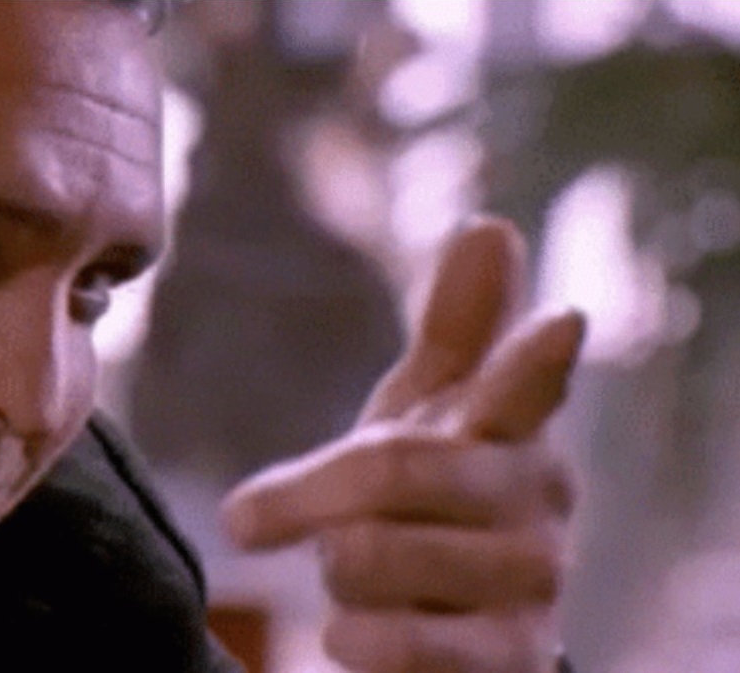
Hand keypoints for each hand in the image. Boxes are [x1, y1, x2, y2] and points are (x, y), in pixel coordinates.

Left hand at [221, 218, 583, 672]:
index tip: (560, 323)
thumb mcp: (431, 409)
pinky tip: (362, 632)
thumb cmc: (431, 494)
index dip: (537, 358)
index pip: (525, 386)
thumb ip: (458, 329)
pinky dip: (354, 636)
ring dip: (337, 568)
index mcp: (513, 430)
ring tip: (362, 574)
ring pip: (373, 556)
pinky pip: (395, 644)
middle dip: (321, 493)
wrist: (441, 621)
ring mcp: (528, 588)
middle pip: (397, 469)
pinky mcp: (505, 662)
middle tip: (293, 513)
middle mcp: (536, 504)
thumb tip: (491, 224)